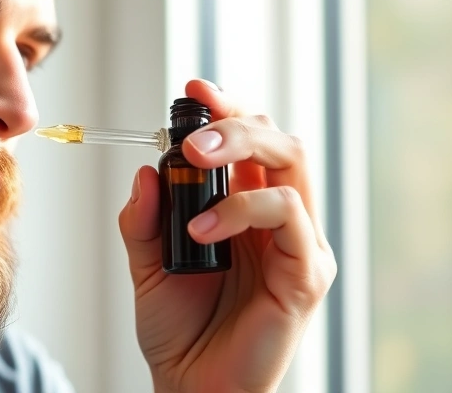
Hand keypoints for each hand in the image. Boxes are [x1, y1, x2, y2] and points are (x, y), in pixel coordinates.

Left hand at [119, 80, 336, 392]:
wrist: (192, 388)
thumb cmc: (180, 331)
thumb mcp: (148, 265)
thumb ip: (145, 219)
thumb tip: (146, 170)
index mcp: (245, 210)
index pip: (250, 142)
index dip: (227, 110)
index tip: (195, 88)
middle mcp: (278, 220)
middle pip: (277, 140)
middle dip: (235, 121)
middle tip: (192, 130)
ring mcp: (297, 245)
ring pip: (293, 164)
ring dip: (240, 150)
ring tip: (192, 162)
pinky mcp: (306, 275)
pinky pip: (288, 217)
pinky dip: (242, 209)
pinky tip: (201, 229)